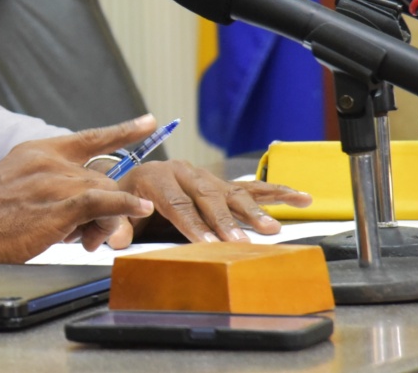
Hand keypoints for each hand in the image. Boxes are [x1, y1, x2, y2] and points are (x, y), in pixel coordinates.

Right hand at [0, 115, 158, 264]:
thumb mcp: (20, 187)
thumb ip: (55, 189)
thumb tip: (90, 212)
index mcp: (38, 150)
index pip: (89, 137)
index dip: (122, 130)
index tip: (148, 122)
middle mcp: (49, 159)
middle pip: (102, 177)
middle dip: (106, 206)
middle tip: (91, 236)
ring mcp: (55, 180)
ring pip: (105, 193)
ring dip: (106, 221)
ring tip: (86, 242)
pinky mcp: (59, 205)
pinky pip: (103, 202)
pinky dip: (125, 206)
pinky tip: (141, 208)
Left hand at [113, 160, 312, 244]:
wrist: (133, 177)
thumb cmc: (127, 197)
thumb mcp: (115, 208)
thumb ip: (117, 224)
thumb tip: (115, 240)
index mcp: (156, 177)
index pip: (176, 204)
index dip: (192, 224)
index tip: (208, 244)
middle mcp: (184, 172)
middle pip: (208, 198)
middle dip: (226, 222)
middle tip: (242, 244)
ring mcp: (206, 177)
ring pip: (233, 193)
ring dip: (254, 211)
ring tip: (273, 230)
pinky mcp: (223, 184)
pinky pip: (252, 188)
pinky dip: (278, 193)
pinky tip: (302, 198)